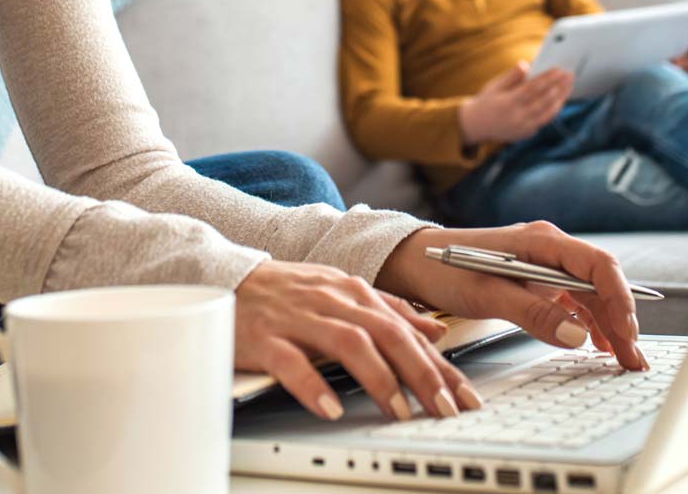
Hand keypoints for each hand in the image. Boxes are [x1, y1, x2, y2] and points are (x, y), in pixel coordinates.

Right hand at [233, 259, 482, 421]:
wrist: (224, 277)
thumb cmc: (286, 292)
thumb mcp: (342, 293)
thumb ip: (389, 311)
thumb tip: (436, 331)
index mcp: (353, 290)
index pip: (406, 328)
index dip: (439, 363)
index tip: (463, 394)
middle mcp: (331, 299)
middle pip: (386, 333)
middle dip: (419, 371)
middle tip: (442, 406)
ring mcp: (298, 317)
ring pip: (348, 342)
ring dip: (378, 378)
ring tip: (398, 410)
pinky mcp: (264, 336)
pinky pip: (292, 362)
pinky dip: (314, 385)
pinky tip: (331, 408)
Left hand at [375, 223, 648, 370]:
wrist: (415, 262)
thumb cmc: (445, 269)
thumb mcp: (487, 294)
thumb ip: (533, 313)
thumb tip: (577, 336)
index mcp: (542, 241)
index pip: (598, 265)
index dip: (619, 297)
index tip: (626, 330)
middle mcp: (550, 250)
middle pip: (600, 283)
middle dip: (620, 320)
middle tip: (632, 357)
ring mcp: (545, 265)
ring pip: (590, 295)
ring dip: (608, 325)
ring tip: (622, 359)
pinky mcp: (537, 282)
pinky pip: (573, 301)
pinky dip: (587, 323)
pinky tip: (596, 345)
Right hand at [459, 61, 574, 145]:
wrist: (476, 125)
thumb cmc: (486, 101)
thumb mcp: (494, 86)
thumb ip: (511, 76)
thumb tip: (526, 64)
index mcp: (508, 102)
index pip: (533, 88)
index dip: (548, 78)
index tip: (559, 69)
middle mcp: (518, 116)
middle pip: (544, 100)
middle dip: (559, 86)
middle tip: (570, 75)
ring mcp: (523, 127)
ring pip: (548, 112)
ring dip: (561, 98)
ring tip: (569, 86)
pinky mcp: (527, 133)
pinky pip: (544, 121)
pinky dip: (554, 110)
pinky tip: (560, 100)